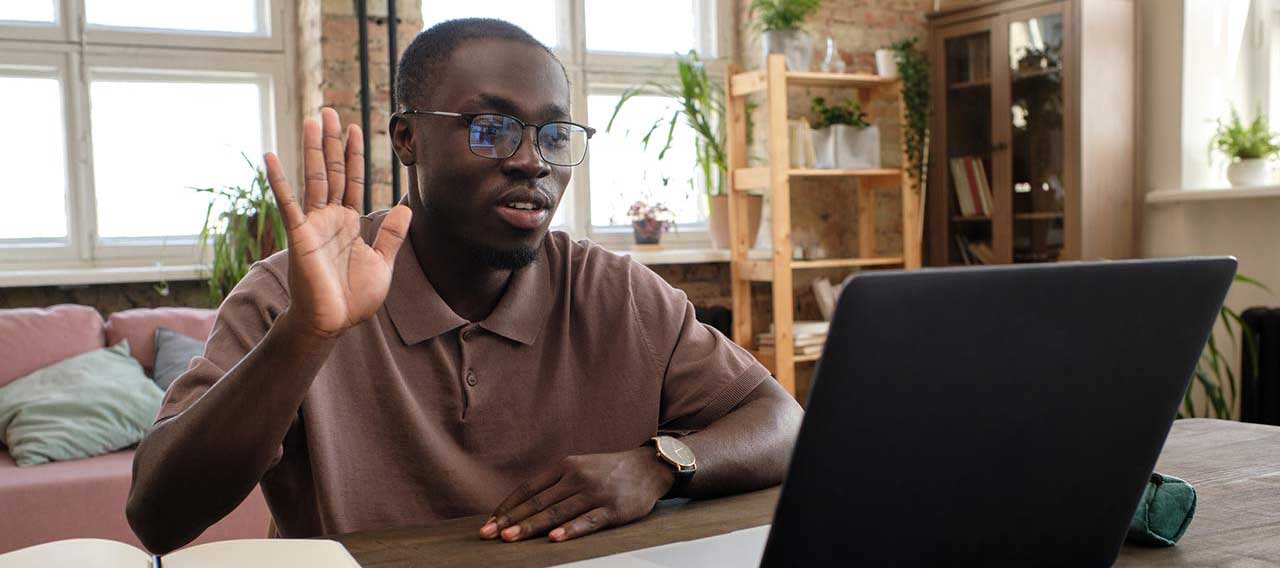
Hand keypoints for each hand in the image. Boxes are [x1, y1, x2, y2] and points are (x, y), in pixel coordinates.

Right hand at [263, 108, 411, 337]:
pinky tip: (270, 155)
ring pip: (313, 178)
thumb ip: (391, 234)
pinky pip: (288, 202)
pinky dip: (279, 179)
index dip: (353, 154)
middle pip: (331, 170)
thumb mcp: (382, 262)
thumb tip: (406, 208)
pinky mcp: (299, 235)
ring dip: (312, 148)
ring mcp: (313, 223)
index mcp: (348, 222)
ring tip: (313, 119)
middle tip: (331, 109)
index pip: (351, 180)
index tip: (355, 128)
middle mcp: (329, 217)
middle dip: (332, 141)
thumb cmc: (354, 298)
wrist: (332, 324)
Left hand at [480, 447, 674, 542]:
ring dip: (531, 526)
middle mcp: (577, 478)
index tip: (490, 522)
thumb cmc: (609, 471)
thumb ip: (555, 484)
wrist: (649, 467)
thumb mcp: (580, 467)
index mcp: (566, 466)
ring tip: (510, 538)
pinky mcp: (613, 509)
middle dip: (511, 520)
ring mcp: (595, 494)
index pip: (529, 488)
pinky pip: (587, 521)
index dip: (508, 506)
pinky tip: (554, 538)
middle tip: (489, 534)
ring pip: (557, 512)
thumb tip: (525, 505)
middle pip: (538, 502)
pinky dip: (570, 530)